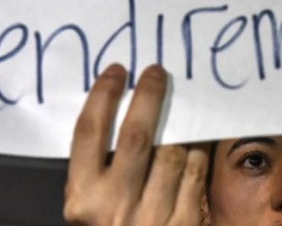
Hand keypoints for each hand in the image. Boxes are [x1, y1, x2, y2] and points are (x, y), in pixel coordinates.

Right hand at [64, 64, 208, 225]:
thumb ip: (101, 170)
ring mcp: (152, 218)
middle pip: (135, 137)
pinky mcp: (184, 224)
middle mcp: (114, 208)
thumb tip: (123, 112)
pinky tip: (198, 135)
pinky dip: (198, 149)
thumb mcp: (91, 207)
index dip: (104, 95)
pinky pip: (195, 174)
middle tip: (157, 73)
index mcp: (83, 198)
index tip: (118, 71)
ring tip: (183, 101)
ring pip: (172, 153)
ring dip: (180, 122)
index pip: (89, 133)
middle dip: (148, 98)